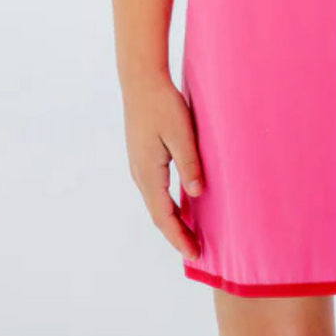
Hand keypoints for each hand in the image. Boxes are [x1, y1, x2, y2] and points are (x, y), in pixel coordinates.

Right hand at [122, 74, 203, 261]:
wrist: (141, 81)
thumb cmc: (162, 104)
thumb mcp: (181, 134)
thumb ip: (189, 164)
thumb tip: (197, 195)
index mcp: (148, 173)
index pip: (165, 216)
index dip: (180, 237)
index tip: (194, 255)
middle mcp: (140, 174)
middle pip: (159, 215)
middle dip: (176, 234)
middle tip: (196, 252)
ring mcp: (139, 166)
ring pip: (156, 203)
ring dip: (172, 221)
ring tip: (190, 234)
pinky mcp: (142, 157)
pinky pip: (155, 191)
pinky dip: (168, 205)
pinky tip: (181, 204)